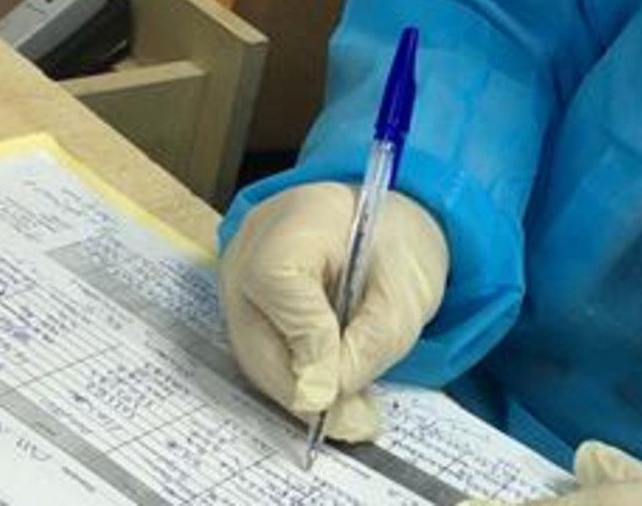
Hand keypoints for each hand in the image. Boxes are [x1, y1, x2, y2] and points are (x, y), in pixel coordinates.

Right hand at [220, 182, 448, 440]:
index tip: (339, 386)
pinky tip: (333, 396)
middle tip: (352, 423)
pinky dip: (296, 380)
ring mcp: (235, 278)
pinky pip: (259, 352)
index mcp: (295, 219)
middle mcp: (248, 247)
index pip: (278, 281)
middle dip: (304, 389)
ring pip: (254, 353)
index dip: (307, 340)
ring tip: (351, 417)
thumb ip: (367, 343)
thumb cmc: (396, 247)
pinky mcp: (241, 306)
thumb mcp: (405, 294)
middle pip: (255, 331)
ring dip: (301, 392)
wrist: (381, 224)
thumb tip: (320, 399)